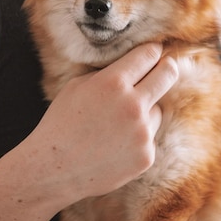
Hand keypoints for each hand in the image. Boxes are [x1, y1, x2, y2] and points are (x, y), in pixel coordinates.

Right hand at [28, 42, 177, 203]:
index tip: (154, 52)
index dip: (152, 51)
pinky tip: (114, 145)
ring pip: (158, 110)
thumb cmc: (61, 123)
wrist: (53, 169)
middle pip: (168, 74)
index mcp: (113, 83)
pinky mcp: (146, 156)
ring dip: (145, 111)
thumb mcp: (77, 86)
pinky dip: (136, 138)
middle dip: (168, 68)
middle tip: (165, 68)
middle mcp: (133, 105)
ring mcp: (142, 133)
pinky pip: (149, 137)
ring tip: (115, 124)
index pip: (148, 55)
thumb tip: (136, 65)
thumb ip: (109, 74)